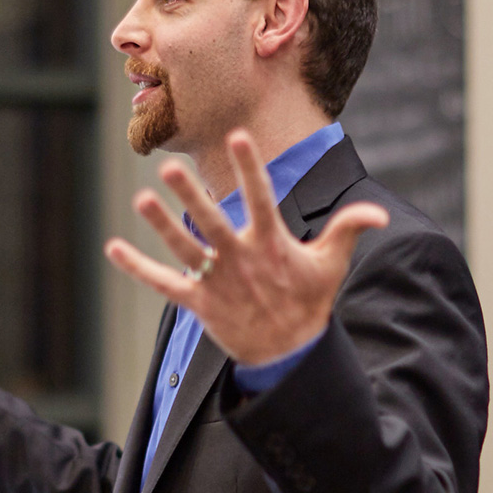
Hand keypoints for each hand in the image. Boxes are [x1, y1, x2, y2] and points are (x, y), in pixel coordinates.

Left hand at [103, 129, 388, 364]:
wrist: (290, 355)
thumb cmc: (308, 300)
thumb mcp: (332, 263)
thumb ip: (349, 228)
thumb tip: (379, 213)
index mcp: (271, 243)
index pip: (261, 197)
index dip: (250, 167)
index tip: (239, 137)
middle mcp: (241, 260)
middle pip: (212, 224)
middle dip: (192, 197)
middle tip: (169, 169)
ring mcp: (217, 282)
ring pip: (185, 250)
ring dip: (162, 226)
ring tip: (141, 200)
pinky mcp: (199, 304)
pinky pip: (164, 284)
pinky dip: (138, 268)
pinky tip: (113, 249)